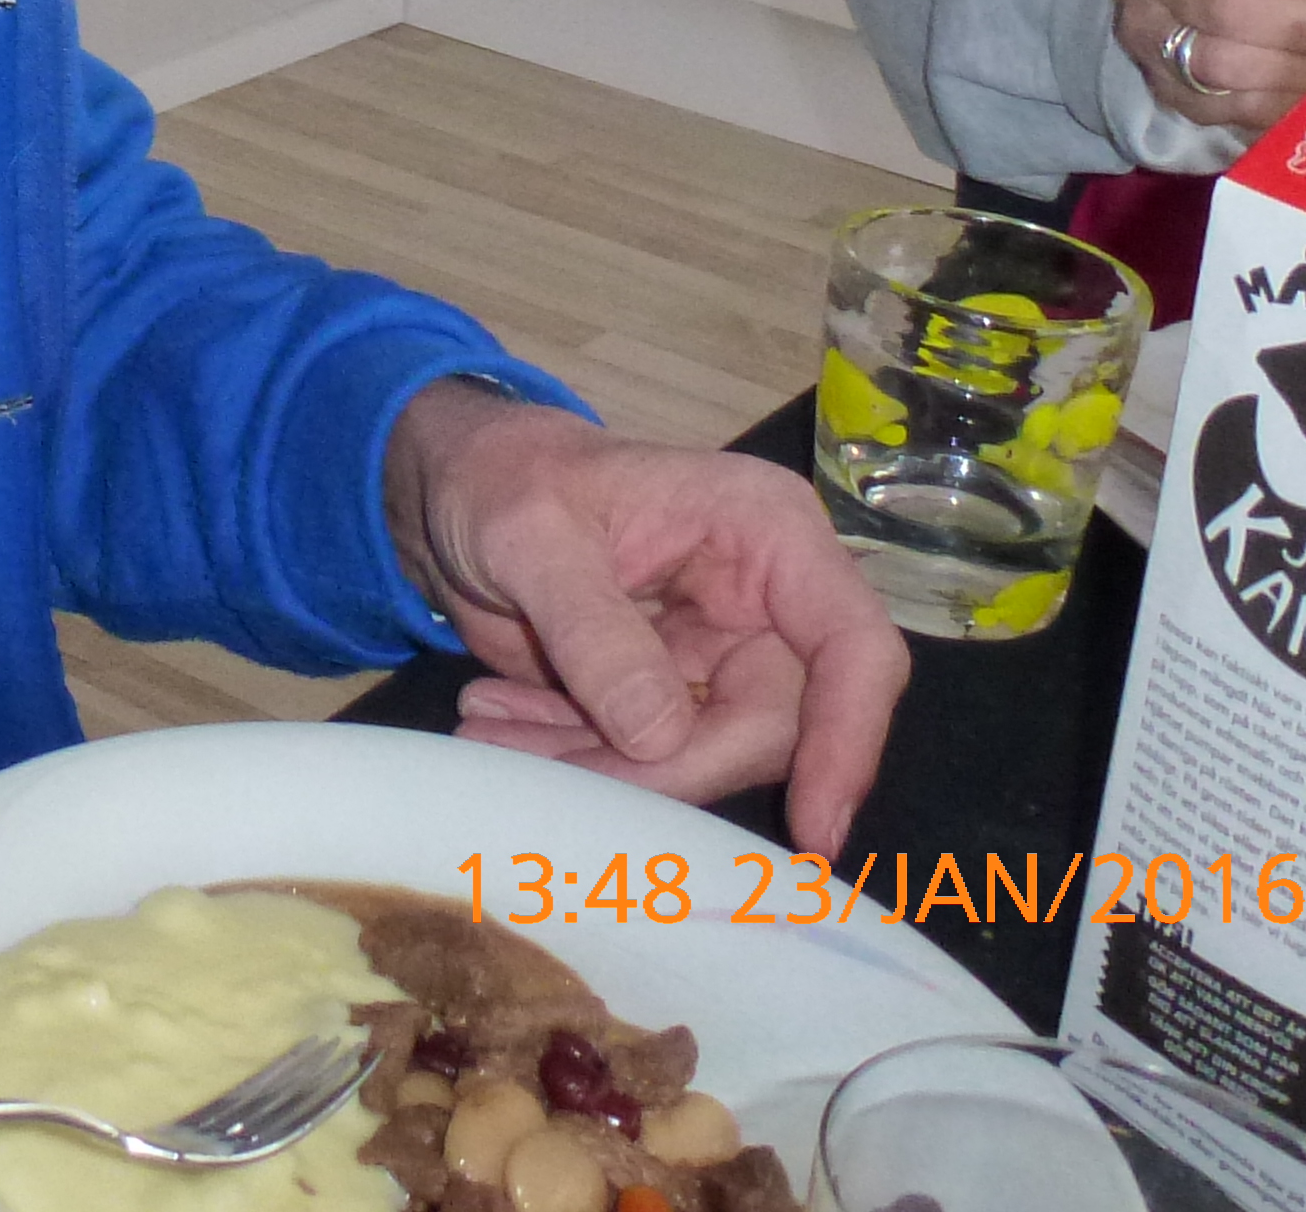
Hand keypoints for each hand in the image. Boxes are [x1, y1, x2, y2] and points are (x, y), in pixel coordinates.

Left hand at [387, 384, 907, 861]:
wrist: (451, 483)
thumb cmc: (502, 474)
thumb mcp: (528, 534)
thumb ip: (593, 630)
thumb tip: (661, 737)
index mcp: (766, 534)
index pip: (853, 649)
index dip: (847, 741)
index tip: (812, 830)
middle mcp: (762, 600)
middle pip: (768, 728)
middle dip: (664, 767)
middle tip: (545, 770)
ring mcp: (718, 653)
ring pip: (701, 755)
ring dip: (599, 768)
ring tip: (488, 736)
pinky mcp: (670, 693)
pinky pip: (648, 757)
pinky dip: (575, 759)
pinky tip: (494, 725)